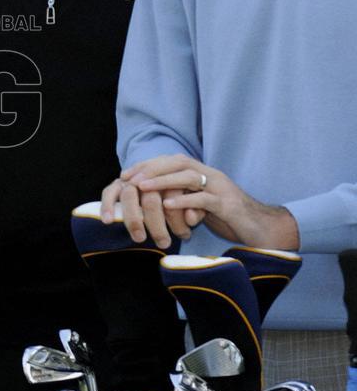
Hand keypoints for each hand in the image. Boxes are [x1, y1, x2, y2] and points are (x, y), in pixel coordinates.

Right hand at [100, 175, 196, 248]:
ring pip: (129, 194)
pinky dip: (107, 204)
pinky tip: (108, 220)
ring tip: (139, 238)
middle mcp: (149, 175)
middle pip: (151, 197)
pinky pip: (109, 192)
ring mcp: (132, 178)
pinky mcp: (117, 184)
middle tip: (164, 243)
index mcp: (170, 175)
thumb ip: (195, 211)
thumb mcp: (194, 205)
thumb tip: (190, 218)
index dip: (178, 214)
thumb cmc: (183, 202)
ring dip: (134, 219)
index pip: (173, 193)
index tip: (184, 235)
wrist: (163, 187)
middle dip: (157, 223)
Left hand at [126, 155, 298, 248]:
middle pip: (178, 161)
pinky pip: (204, 199)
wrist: (265, 230)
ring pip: (189, 176)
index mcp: (203, 174)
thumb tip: (153, 202)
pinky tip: (167, 204)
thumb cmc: (229, 219)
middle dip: (151, 168)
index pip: (172, 161)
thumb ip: (182, 199)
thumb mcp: (200, 206)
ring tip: (142, 187)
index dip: (148, 165)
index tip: (126, 174)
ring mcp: (221, 188)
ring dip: (162, 180)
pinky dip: (185, 200)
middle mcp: (211, 175)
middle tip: (129, 178)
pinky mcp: (228, 205)